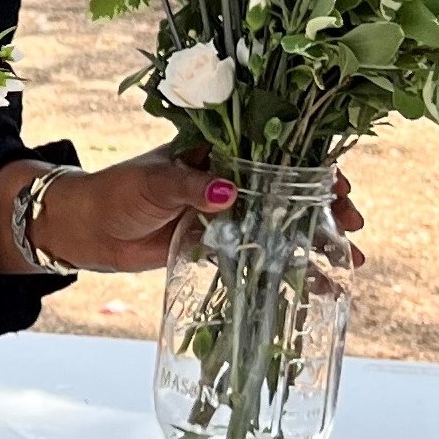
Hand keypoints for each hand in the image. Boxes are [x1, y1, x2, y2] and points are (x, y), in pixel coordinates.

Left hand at [24, 147, 364, 273]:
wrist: (85, 230)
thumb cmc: (116, 194)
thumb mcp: (154, 184)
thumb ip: (191, 187)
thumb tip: (228, 193)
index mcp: (220, 151)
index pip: (280, 152)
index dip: (315, 167)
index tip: (340, 186)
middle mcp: (231, 179)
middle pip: (293, 189)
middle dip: (327, 206)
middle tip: (353, 226)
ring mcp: (228, 213)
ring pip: (284, 224)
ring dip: (317, 240)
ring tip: (349, 260)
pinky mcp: (219, 245)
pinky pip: (263, 254)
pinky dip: (290, 268)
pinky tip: (317, 287)